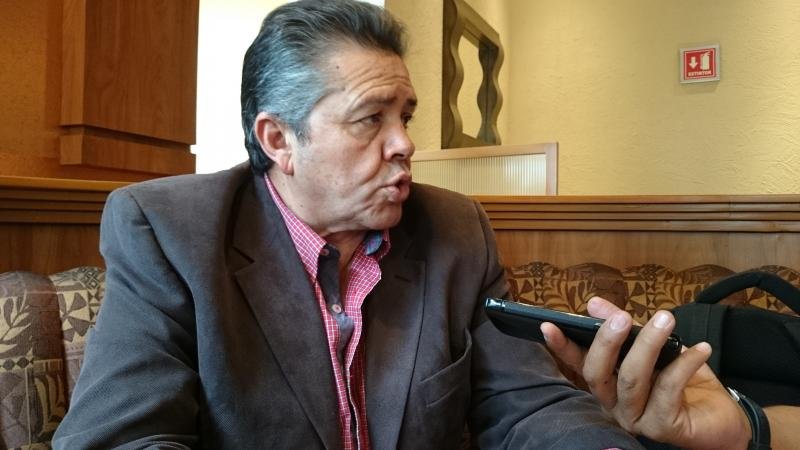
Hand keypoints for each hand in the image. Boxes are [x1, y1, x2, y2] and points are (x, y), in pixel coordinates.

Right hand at [541, 297, 750, 449]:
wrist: (723, 419)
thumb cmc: (685, 383)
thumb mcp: (654, 347)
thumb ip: (624, 327)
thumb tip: (594, 304)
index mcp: (608, 383)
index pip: (578, 363)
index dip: (561, 345)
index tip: (548, 325)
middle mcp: (614, 404)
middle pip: (597, 373)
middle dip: (607, 341)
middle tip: (622, 317)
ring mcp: (636, 418)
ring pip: (631, 379)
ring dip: (648, 345)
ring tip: (666, 319)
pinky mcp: (662, 427)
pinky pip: (668, 390)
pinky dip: (684, 364)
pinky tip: (700, 349)